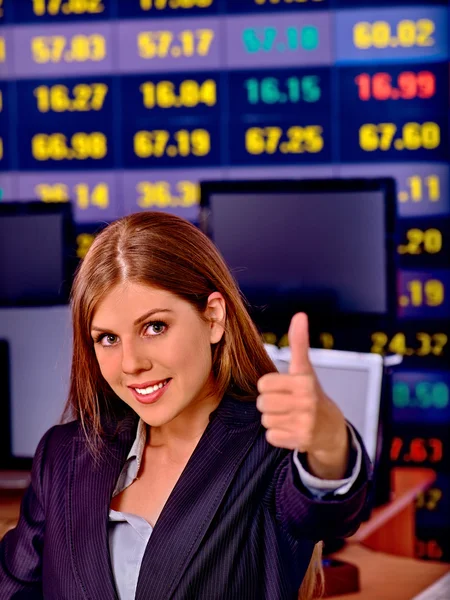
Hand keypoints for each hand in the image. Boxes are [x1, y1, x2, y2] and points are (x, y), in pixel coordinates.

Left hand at [257, 313, 349, 479]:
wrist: (331, 428)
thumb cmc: (311, 393)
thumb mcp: (305, 369)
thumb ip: (299, 343)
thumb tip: (300, 315)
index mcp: (304, 381)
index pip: (263, 384)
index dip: (270, 386)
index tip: (284, 387)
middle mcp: (306, 401)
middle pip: (262, 403)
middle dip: (270, 403)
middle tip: (286, 404)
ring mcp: (305, 422)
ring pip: (265, 420)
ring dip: (274, 420)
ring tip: (290, 416)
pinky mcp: (301, 440)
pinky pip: (271, 436)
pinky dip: (278, 435)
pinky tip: (292, 430)